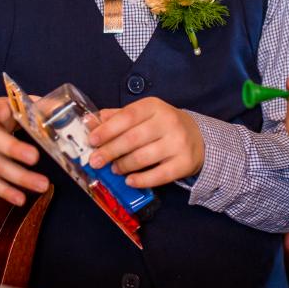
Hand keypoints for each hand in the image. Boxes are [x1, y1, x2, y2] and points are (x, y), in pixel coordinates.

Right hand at [0, 97, 47, 205]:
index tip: (6, 112)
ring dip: (19, 177)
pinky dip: (6, 192)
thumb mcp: (8, 105)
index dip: (1, 111)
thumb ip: (32, 106)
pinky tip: (21, 199)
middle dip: (15, 150)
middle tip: (35, 157)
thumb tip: (59, 109)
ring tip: (42, 185)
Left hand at [86, 97, 204, 187]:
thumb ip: (117, 117)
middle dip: (110, 151)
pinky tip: (130, 181)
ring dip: (123, 166)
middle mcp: (168, 122)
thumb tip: (90, 121)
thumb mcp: (143, 114)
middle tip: (95, 161)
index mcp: (154, 106)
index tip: (92, 140)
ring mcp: (178, 143)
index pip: (127, 116)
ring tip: (114, 169)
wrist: (198, 137)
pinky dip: (141, 180)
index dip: (107, 129)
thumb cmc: (162, 125)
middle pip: (133, 139)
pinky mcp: (184, 163)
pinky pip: (159, 175)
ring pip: (143, 158)